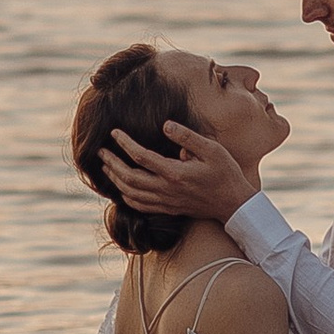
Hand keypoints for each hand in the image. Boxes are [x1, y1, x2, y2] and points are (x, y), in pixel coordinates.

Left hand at [101, 120, 253, 222]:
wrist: (233, 204)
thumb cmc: (225, 173)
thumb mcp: (212, 149)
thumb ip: (188, 137)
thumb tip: (166, 125)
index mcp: (175, 173)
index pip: (141, 157)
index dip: (125, 144)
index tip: (114, 132)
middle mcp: (167, 190)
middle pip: (129, 178)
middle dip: (112, 163)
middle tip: (100, 151)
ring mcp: (166, 202)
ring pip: (131, 194)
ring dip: (115, 179)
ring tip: (106, 166)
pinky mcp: (168, 208)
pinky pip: (140, 206)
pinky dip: (126, 197)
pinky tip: (121, 188)